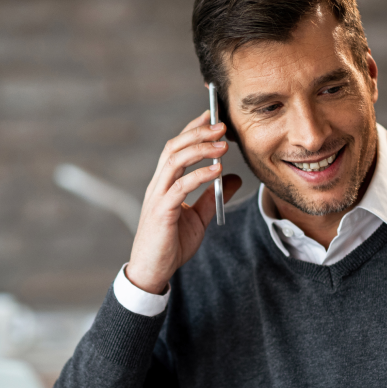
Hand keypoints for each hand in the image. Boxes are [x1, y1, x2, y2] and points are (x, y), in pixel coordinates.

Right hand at [126, 111, 241, 294]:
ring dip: (200, 149)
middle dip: (198, 132)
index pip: (176, 148)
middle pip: (174, 147)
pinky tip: (216, 170)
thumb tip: (233, 178)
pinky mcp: (162, 212)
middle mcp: (158, 185)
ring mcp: (158, 197)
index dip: (193, 130)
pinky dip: (199, 175)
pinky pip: (180, 187)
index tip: (212, 115)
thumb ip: (212, 196)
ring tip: (222, 143)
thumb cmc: (171, 245)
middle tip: (221, 124)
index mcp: (165, 184)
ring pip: (174, 161)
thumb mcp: (199, 218)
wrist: (153, 272)